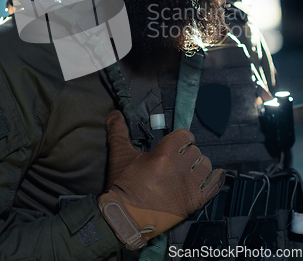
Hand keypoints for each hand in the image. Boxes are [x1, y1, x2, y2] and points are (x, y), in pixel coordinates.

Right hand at [98, 111, 224, 249]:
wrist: (126, 217)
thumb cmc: (123, 186)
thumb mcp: (119, 155)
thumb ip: (118, 131)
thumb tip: (114, 113)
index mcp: (164, 154)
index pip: (185, 136)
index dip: (182, 138)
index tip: (177, 142)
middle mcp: (180, 168)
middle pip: (195, 151)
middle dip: (187, 153)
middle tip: (178, 159)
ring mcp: (189, 186)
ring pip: (206, 166)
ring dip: (199, 166)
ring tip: (189, 170)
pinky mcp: (193, 202)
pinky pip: (214, 186)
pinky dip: (216, 179)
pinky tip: (215, 175)